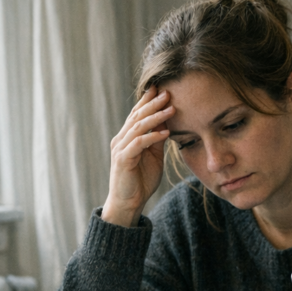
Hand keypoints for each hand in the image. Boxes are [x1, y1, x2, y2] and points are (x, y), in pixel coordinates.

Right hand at [103, 86, 173, 226]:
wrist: (128, 202)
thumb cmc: (141, 180)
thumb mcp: (153, 156)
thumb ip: (157, 140)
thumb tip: (167, 124)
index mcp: (128, 137)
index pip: (137, 114)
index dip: (147, 100)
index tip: (160, 88)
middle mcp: (121, 139)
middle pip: (137, 116)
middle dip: (152, 103)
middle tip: (167, 92)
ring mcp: (120, 148)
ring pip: (138, 127)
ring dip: (155, 117)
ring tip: (170, 108)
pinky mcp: (123, 159)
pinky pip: (138, 144)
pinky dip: (152, 137)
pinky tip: (165, 132)